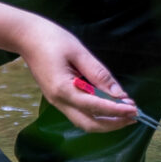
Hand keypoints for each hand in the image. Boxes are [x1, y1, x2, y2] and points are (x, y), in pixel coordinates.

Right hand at [16, 19, 138, 132]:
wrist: (26, 37)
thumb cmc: (52, 39)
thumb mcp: (79, 52)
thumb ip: (99, 74)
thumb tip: (119, 93)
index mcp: (63, 89)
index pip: (95, 107)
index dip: (116, 110)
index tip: (133, 109)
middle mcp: (59, 101)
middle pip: (89, 124)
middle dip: (113, 124)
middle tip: (133, 116)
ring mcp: (57, 101)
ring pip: (84, 121)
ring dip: (106, 121)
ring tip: (125, 114)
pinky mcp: (58, 98)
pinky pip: (79, 113)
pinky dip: (97, 114)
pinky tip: (110, 106)